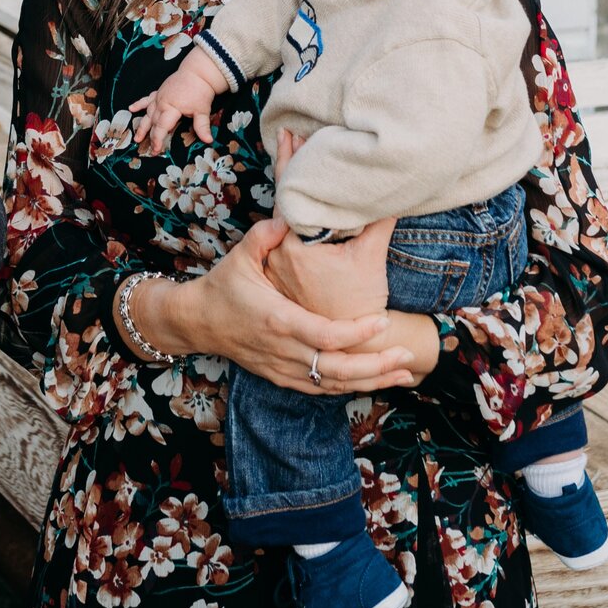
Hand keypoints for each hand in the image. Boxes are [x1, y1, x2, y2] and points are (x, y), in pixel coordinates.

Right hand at [138, 48, 224, 154]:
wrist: (198, 72)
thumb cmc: (200, 91)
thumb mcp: (202, 110)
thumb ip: (202, 127)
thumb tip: (208, 140)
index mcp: (171, 108)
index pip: (161, 128)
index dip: (157, 140)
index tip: (156, 150)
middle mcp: (161, 103)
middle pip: (153, 123)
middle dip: (150, 137)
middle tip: (148, 149)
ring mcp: (159, 97)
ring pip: (148, 113)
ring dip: (142, 125)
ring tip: (137, 137)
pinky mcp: (159, 92)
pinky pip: (146, 99)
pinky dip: (139, 104)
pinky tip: (131, 108)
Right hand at [165, 220, 416, 394]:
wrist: (199, 322)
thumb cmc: (224, 287)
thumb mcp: (241, 256)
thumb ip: (266, 235)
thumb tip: (289, 218)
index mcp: (279, 321)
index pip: (326, 335)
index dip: (357, 332)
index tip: (383, 320)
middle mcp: (284, 351)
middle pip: (337, 369)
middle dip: (376, 365)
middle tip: (409, 354)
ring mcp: (283, 368)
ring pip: (333, 384)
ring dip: (371, 380)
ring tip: (404, 372)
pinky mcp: (282, 377)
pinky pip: (321, 389)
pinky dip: (349, 387)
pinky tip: (374, 380)